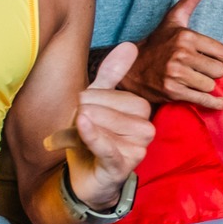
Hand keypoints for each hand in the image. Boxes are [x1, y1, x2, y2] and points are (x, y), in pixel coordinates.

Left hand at [45, 41, 154, 211]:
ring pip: (111, 127)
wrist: (84, 179)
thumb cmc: (93, 139)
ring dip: (88, 127)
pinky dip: (93, 135)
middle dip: (90, 110)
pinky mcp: (122, 167)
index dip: (95, 97)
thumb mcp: (97, 103)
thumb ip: (112, 75)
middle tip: (77, 121)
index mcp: (142, 111)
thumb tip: (130, 45)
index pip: (121, 94)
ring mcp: (137, 150)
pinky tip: (81, 124)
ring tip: (76, 134)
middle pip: (118, 109)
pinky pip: (108, 147)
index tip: (82, 108)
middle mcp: (146, 130)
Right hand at [121, 0, 222, 110]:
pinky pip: (204, 100)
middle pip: (220, 70)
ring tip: (198, 81)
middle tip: (206, 71)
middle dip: (216, 73)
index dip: (222, 58)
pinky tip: (221, 103)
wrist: (131, 69)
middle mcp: (181, 54)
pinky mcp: (172, 92)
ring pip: (212, 85)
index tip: (214, 59)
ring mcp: (176, 74)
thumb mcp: (174, 19)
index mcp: (186, 36)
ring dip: (209, 86)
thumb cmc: (158, 43)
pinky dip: (215, 103)